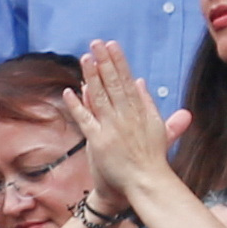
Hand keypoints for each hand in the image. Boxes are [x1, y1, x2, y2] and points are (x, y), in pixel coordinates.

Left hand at [71, 43, 173, 197]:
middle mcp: (125, 117)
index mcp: (139, 112)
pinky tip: (70, 91)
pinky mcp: (98, 142)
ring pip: (99, 97)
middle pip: (113, 84)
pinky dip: (77, 106)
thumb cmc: (151, 158)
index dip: (118, 62)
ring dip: (91, 77)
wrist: (144, 184)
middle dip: (104, 62)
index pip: (127, 81)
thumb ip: (148, 103)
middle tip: (96, 43)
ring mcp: (111, 129)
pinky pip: (86, 120)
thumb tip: (140, 81)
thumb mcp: (155, 126)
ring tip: (85, 57)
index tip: (111, 45)